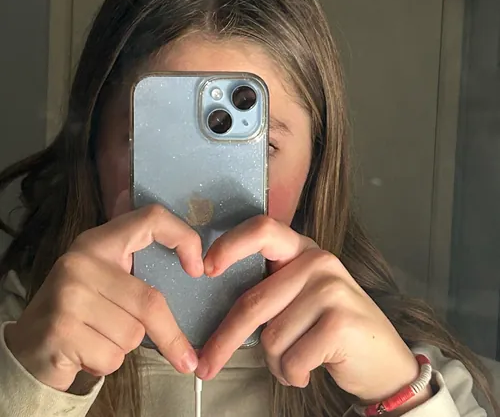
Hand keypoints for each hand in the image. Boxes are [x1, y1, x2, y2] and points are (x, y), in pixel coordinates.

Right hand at [4, 204, 203, 391]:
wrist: (29, 346)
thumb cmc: (80, 309)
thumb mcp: (104, 277)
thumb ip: (137, 268)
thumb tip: (196, 265)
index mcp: (99, 241)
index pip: (152, 218)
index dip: (183, 238)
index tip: (198, 269)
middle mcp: (82, 261)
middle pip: (149, 300)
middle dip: (168, 334)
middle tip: (186, 357)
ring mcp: (68, 295)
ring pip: (132, 333)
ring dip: (125, 346)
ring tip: (100, 337)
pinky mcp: (60, 330)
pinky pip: (112, 357)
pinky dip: (107, 363)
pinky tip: (85, 352)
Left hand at [196, 216, 423, 402]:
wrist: (383, 360)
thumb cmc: (331, 328)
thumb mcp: (301, 297)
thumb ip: (270, 291)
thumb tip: (216, 307)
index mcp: (302, 249)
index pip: (262, 229)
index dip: (229, 245)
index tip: (206, 269)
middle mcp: (318, 261)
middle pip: (254, 301)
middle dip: (225, 339)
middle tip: (206, 364)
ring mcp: (331, 289)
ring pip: (271, 337)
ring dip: (275, 362)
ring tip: (295, 362)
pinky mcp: (340, 322)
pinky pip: (291, 359)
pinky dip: (291, 375)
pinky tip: (308, 371)